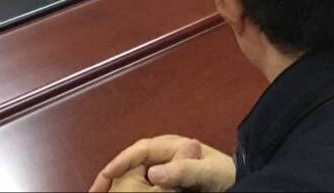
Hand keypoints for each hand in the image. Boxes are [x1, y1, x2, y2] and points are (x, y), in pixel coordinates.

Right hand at [90, 136, 235, 192]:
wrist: (238, 180)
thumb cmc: (225, 174)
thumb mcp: (207, 173)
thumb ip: (184, 169)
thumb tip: (153, 171)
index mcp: (173, 145)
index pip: (140, 149)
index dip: (120, 161)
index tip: (105, 176)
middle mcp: (166, 153)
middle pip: (132, 161)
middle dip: (113, 173)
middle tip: (95, 190)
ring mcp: (166, 165)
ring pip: (135, 171)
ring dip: (119, 180)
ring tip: (103, 192)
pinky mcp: (168, 177)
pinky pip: (145, 181)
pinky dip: (132, 186)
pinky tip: (123, 192)